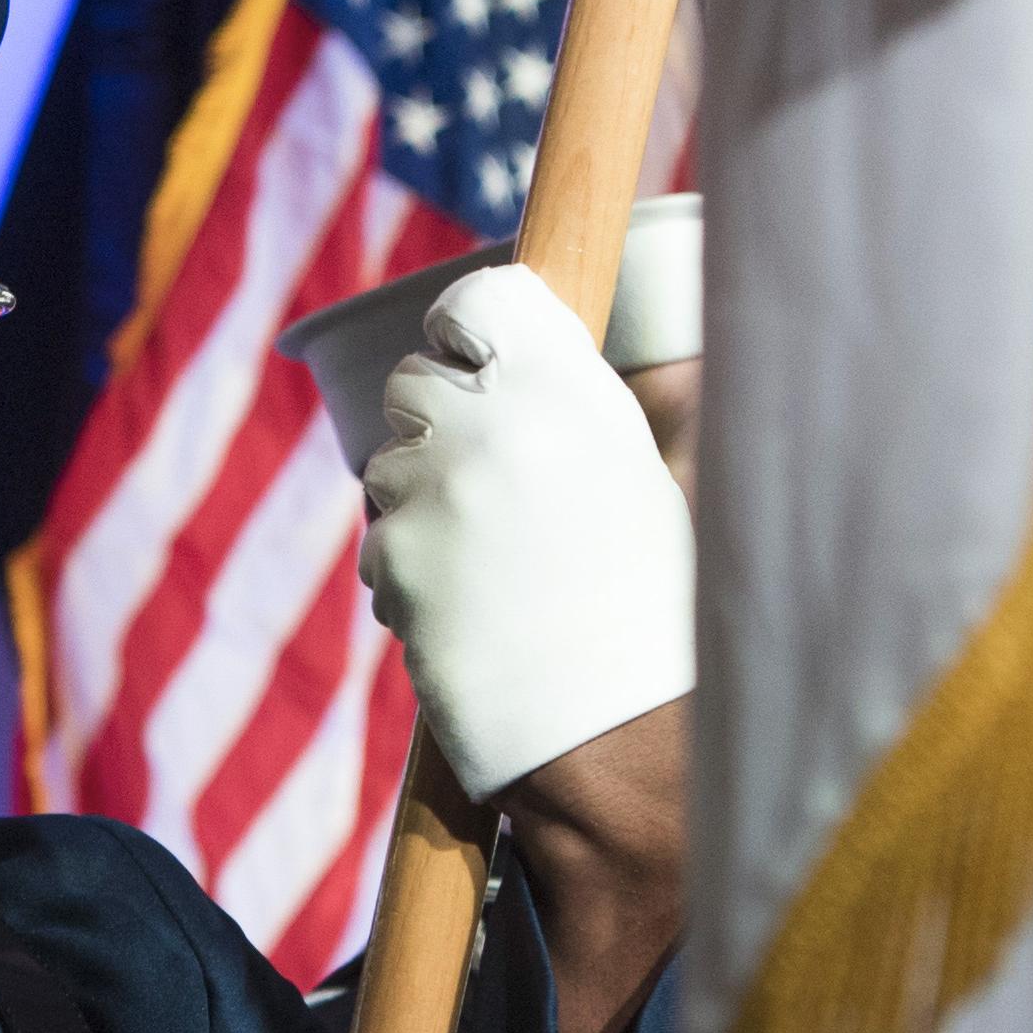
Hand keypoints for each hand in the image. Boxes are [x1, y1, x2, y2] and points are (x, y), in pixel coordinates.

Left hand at [363, 264, 693, 800]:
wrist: (622, 731)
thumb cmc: (651, 606)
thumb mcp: (642, 478)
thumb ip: (575, 409)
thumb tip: (534, 363)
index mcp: (570, 389)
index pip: (478, 301)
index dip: (464, 330)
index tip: (470, 358)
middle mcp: (497, 423)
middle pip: (413, 382)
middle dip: (436, 431)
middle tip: (485, 494)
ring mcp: (437, 490)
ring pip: (387, 471)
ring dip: (421, 510)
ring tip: (491, 569)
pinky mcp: (396, 557)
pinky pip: (380, 548)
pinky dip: (411, 577)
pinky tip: (469, 614)